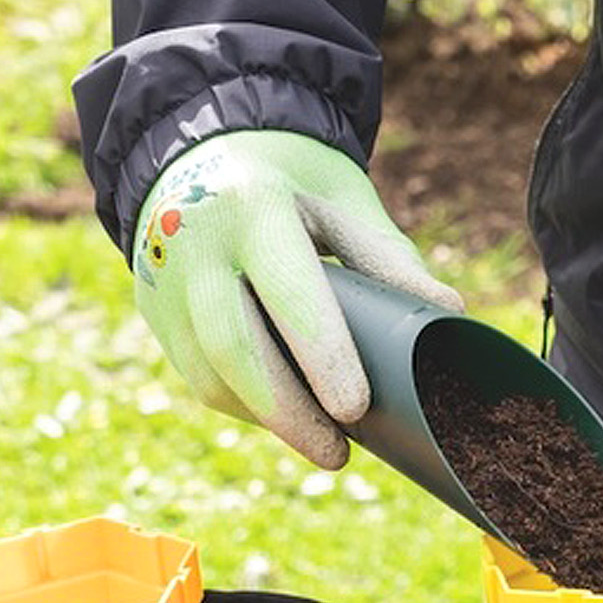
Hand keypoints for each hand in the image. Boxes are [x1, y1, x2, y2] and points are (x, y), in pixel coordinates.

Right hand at [132, 130, 460, 468]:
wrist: (197, 149)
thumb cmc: (290, 183)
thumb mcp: (342, 202)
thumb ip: (388, 258)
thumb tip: (449, 313)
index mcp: (253, 206)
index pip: (286, 292)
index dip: (322, 356)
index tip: (355, 409)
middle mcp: (194, 243)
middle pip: (233, 348)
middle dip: (289, 413)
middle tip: (339, 454)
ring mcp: (165, 281)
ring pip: (209, 375)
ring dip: (269, 418)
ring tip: (321, 440)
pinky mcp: (154, 312)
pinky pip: (199, 378)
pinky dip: (247, 406)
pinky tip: (286, 416)